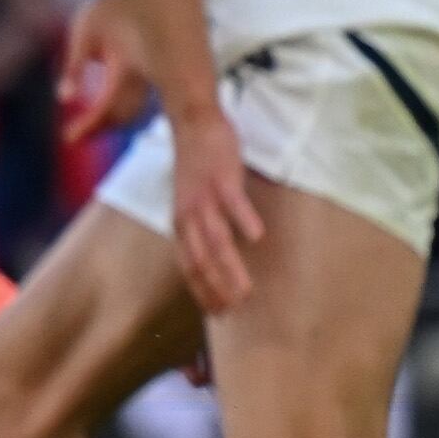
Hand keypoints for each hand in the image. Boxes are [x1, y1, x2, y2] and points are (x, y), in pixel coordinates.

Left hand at [56, 0, 152, 143]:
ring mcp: (152, 75)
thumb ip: (75, 64)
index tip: (69, 138)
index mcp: (126, 65)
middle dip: (99, 129)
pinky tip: (106, 114)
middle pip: (122, 115)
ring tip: (88, 130)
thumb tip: (63, 98)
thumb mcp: (85, 30)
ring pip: (134, 112)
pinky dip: (123, 113)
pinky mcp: (154, 73)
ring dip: (112, 124)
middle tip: (74, 137)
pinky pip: (139, 101)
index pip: (106, 105)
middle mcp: (143, 75)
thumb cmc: (113, 7)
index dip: (89, 125)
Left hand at [168, 99, 267, 317]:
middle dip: (217, 290)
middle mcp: (188, 216)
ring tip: (247, 291)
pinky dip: (244, 221)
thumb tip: (215, 256)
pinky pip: (233, 203)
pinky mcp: (222, 178)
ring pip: (216, 241)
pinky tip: (258, 238)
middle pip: (201, 261)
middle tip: (236, 310)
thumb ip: (199, 229)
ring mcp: (205, 198)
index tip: (220, 314)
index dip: (203, 293)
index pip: (189, 268)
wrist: (193, 122)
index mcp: (180, 224)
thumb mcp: (190, 203)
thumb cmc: (197, 165)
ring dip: (230, 269)